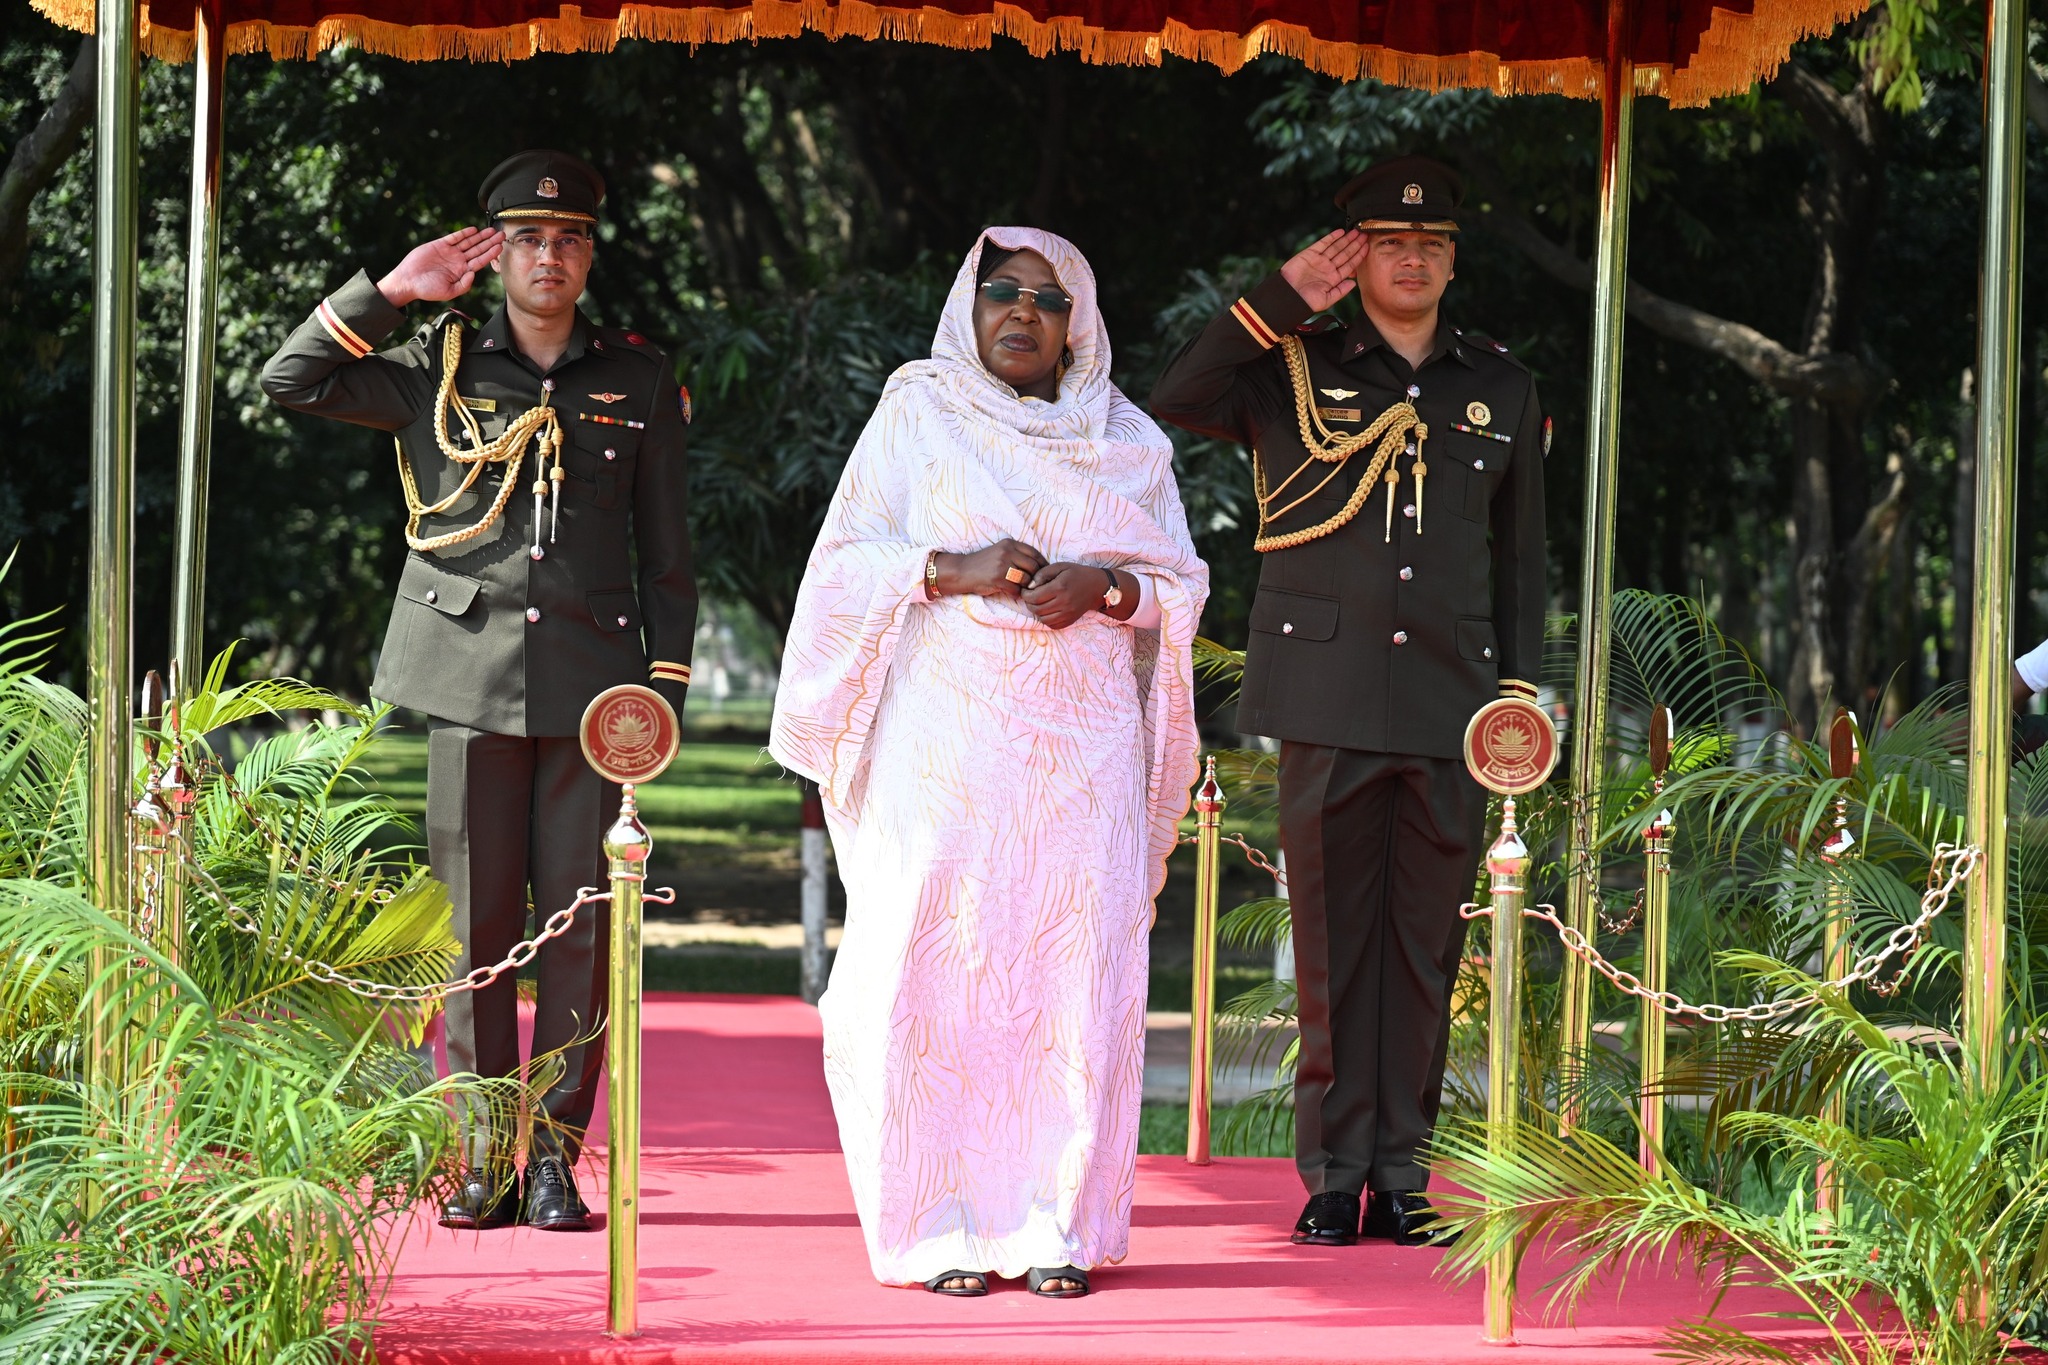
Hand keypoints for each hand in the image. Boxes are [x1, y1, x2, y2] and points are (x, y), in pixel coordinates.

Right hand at [376, 227, 503, 307]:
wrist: (408, 281)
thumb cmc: (427, 290)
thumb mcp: (449, 292)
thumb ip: (464, 285)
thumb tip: (474, 273)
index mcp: (461, 272)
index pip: (480, 261)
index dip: (491, 254)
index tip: (500, 247)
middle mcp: (458, 261)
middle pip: (478, 250)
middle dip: (490, 242)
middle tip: (502, 234)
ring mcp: (449, 252)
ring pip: (468, 242)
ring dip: (480, 236)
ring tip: (491, 230)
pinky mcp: (439, 245)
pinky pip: (454, 238)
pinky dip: (464, 234)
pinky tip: (474, 230)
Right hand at [933, 538, 1045, 598]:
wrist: (963, 571)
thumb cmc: (985, 564)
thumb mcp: (1001, 551)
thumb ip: (1018, 555)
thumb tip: (1041, 566)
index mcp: (1010, 543)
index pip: (1035, 553)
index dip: (1043, 565)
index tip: (1044, 574)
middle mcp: (1007, 552)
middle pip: (1034, 567)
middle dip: (1036, 578)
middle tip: (1033, 585)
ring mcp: (1002, 565)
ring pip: (1026, 579)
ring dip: (1025, 587)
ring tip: (1020, 588)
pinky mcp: (997, 579)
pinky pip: (1015, 589)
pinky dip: (1016, 594)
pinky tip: (1011, 592)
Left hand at [1022, 562, 1109, 629]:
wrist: (1097, 587)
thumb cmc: (1077, 574)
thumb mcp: (1060, 567)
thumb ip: (1043, 574)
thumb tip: (1030, 586)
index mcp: (1060, 587)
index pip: (1034, 597)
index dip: (1025, 595)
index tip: (1026, 590)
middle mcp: (1064, 602)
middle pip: (1037, 609)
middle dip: (1029, 603)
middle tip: (1030, 597)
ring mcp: (1068, 613)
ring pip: (1043, 619)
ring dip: (1036, 612)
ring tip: (1038, 604)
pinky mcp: (1070, 620)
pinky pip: (1052, 625)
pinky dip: (1046, 620)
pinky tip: (1047, 611)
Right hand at [1279, 229, 1366, 311]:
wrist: (1287, 296)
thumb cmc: (1305, 302)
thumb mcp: (1327, 300)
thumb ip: (1341, 291)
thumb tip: (1354, 283)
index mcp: (1333, 279)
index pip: (1349, 265)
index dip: (1359, 256)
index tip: (1367, 247)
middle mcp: (1328, 268)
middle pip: (1345, 254)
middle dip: (1355, 244)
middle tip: (1365, 235)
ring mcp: (1319, 260)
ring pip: (1336, 247)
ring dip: (1346, 239)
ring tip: (1356, 231)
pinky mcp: (1309, 253)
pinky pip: (1323, 243)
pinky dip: (1331, 237)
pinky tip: (1340, 232)